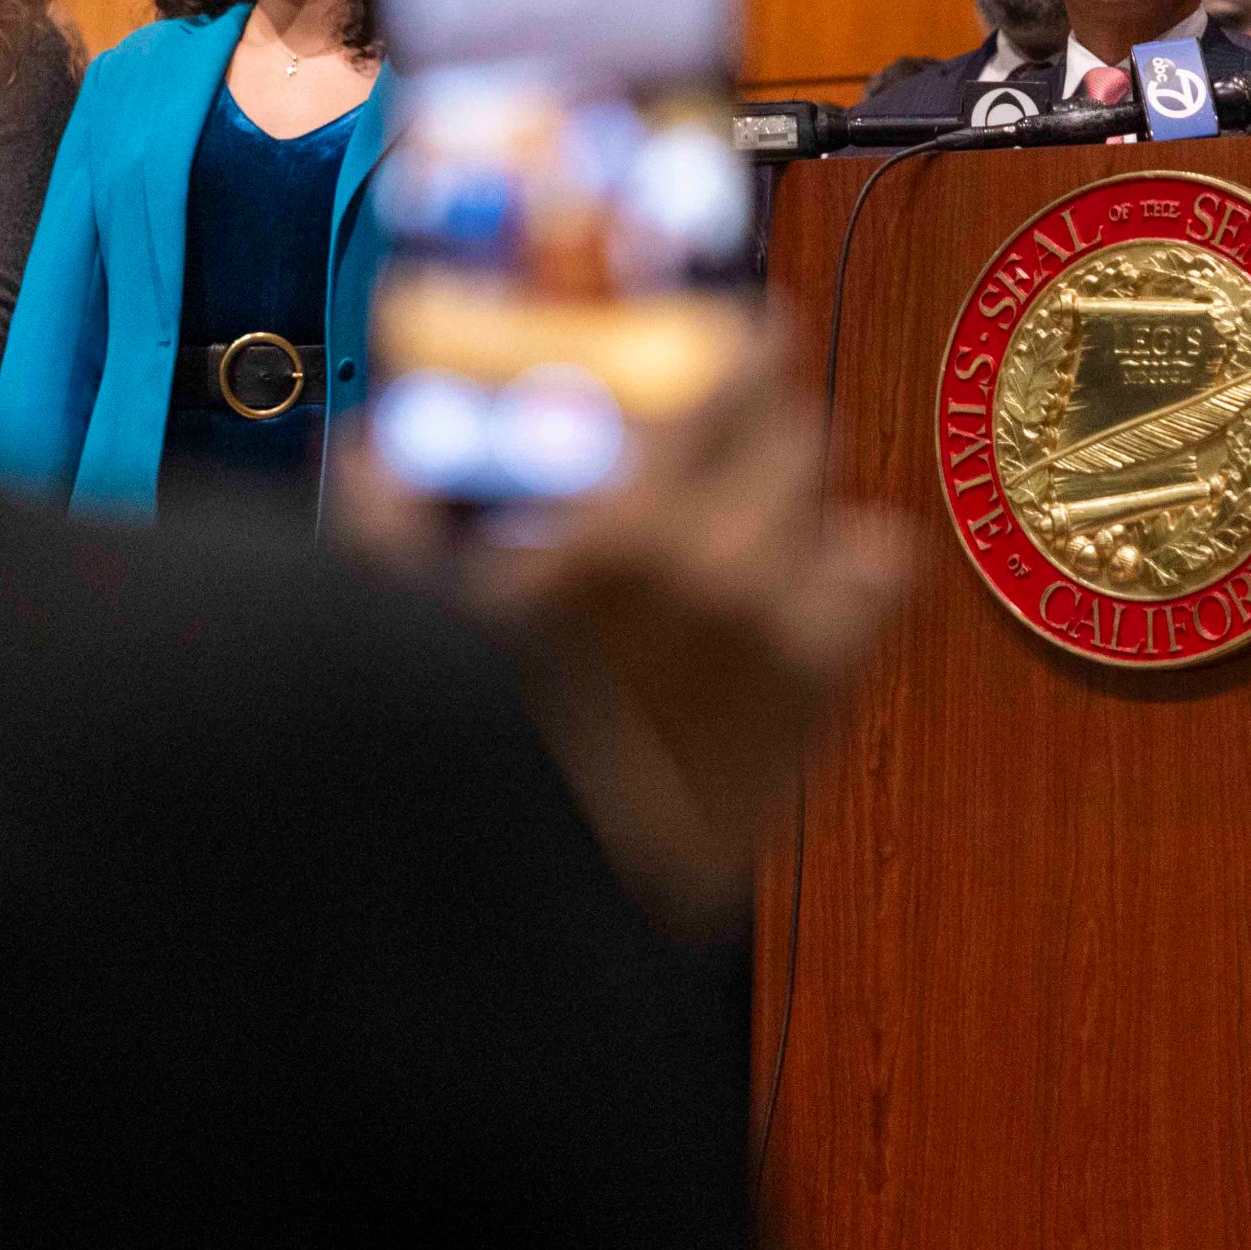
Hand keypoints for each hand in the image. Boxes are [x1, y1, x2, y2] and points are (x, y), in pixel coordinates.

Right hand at [337, 340, 909, 936]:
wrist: (521, 907)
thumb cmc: (455, 759)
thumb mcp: (393, 612)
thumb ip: (388, 507)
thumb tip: (377, 445)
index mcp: (632, 522)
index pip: (742, 370)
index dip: (738, 344)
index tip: (724, 342)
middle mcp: (730, 571)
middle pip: (799, 437)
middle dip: (755, 429)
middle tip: (710, 446)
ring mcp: (785, 649)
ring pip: (845, 519)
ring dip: (797, 512)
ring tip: (739, 535)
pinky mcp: (811, 715)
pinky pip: (873, 599)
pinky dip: (839, 585)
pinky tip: (783, 601)